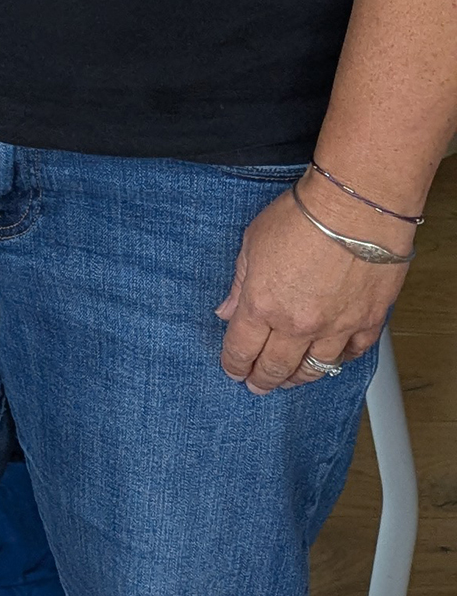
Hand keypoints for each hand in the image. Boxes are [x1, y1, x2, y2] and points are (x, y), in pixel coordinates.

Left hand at [216, 185, 408, 392]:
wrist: (356, 209)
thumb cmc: (303, 216)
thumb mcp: (253, 243)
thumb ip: (239, 282)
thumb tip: (228, 310)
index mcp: (262, 305)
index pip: (241, 349)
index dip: (234, 364)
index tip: (233, 370)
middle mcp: (297, 324)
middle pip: (275, 368)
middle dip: (262, 381)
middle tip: (257, 386)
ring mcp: (335, 327)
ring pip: (314, 369)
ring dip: (299, 378)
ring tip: (290, 380)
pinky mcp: (367, 321)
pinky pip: (352, 354)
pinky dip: (340, 360)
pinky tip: (331, 359)